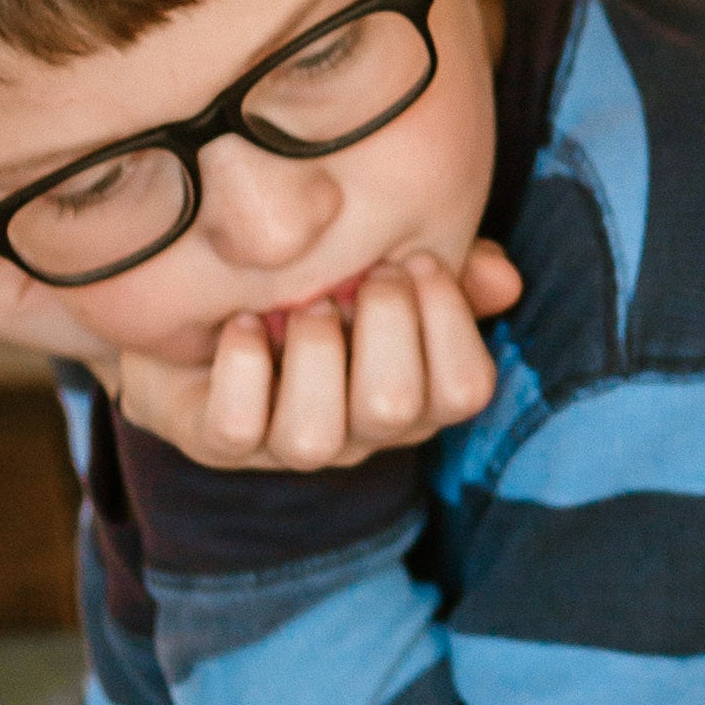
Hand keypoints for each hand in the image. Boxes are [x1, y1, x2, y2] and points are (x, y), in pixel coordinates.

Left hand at [114, 242, 522, 470]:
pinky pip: (236, 426)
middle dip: (383, 322)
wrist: (201, 303)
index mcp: (417, 396)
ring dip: (312, 353)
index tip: (416, 259)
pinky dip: (241, 366)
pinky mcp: (220, 442)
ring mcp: (290, 445)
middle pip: (395, 407)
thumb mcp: (386, 262)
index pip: (466, 390)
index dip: (450, 321)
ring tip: (303, 303)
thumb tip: (503, 279)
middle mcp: (362, 433)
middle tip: (362, 274)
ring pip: (314, 436)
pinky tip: (242, 321)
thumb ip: (450, 269)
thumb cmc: (315, 281)